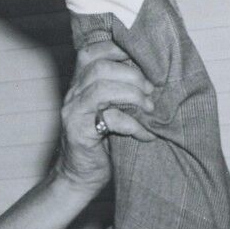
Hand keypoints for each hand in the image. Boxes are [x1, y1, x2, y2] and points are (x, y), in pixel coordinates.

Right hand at [54, 43, 158, 193]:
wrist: (81, 177)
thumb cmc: (104, 143)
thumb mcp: (114, 111)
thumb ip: (124, 93)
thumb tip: (156, 80)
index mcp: (80, 84)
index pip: (92, 53)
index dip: (118, 51)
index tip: (144, 63)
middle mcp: (73, 94)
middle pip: (100, 67)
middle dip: (132, 75)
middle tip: (151, 91)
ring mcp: (74, 113)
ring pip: (102, 88)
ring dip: (132, 95)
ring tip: (149, 109)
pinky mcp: (79, 133)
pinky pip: (109, 120)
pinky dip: (133, 125)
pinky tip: (146, 134)